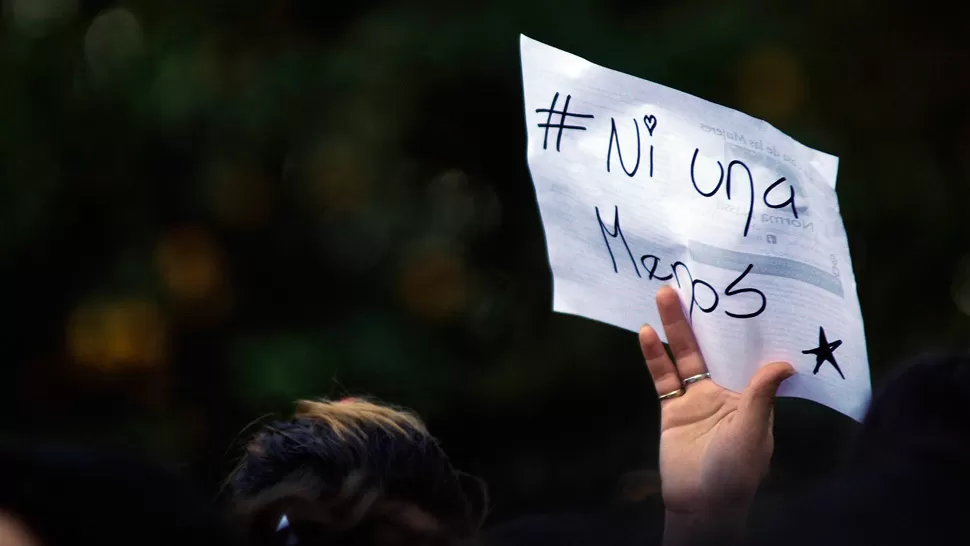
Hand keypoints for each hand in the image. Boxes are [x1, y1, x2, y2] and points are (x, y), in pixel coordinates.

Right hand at [640, 287, 793, 526]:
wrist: (701, 504)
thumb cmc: (736, 472)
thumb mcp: (753, 431)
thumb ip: (761, 395)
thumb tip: (784, 362)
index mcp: (751, 396)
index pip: (747, 351)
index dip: (742, 326)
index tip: (739, 296)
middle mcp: (725, 392)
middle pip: (712, 345)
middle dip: (703, 316)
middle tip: (694, 281)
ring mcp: (697, 400)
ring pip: (684, 355)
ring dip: (675, 327)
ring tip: (664, 294)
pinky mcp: (672, 410)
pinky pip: (662, 377)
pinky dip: (654, 356)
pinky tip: (646, 333)